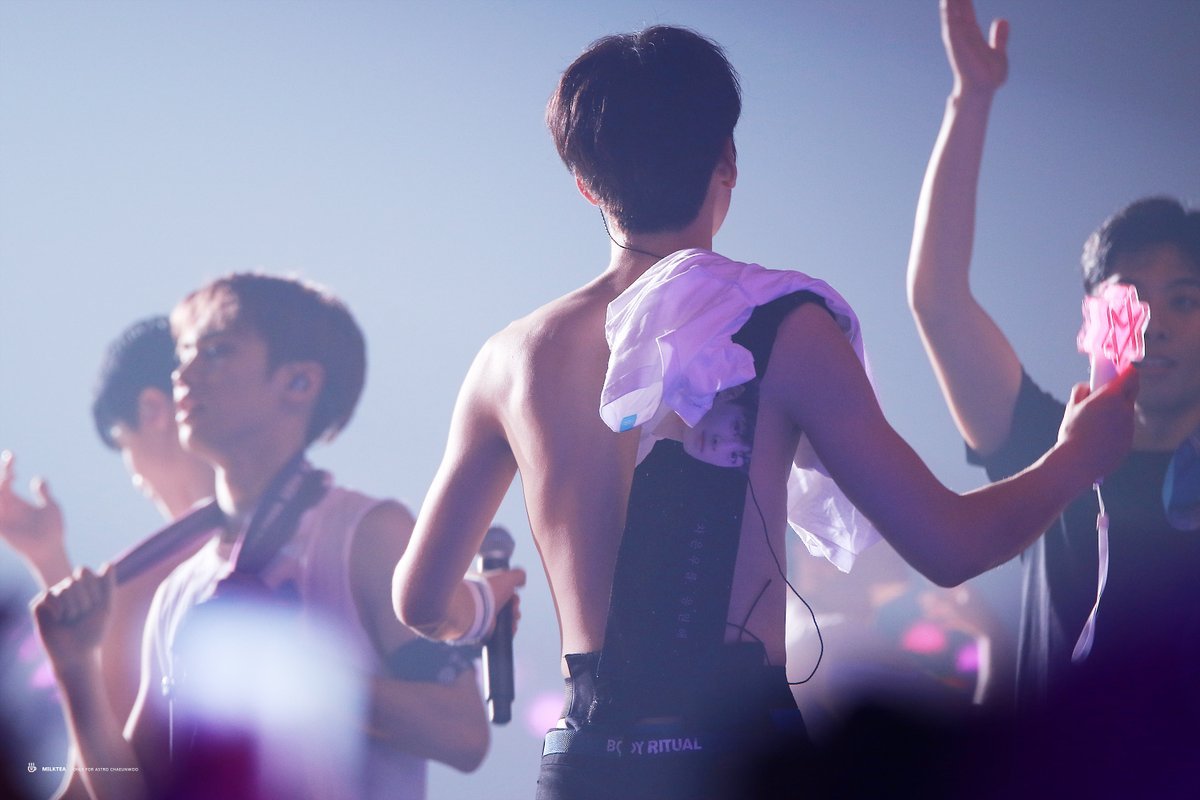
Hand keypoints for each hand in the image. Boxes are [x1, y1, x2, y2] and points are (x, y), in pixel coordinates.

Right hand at [0, 451, 67, 578]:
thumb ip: (43, 493)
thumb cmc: (52, 530)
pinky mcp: (1, 528)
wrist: (51, 549)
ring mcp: (2, 517)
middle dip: (2, 472)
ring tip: (8, 478)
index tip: (12, 456)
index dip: (6, 466)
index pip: (6, 479)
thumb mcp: (50, 506)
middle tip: (10, 463)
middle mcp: (5, 507)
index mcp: (15, 501)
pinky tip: (1, 496)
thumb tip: (38, 478)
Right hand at [32, 565, 114, 673]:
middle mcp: (65, 589)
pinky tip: (60, 620)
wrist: (76, 653)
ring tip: (71, 620)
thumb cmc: (92, 632)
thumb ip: (107, 586)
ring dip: (73, 607)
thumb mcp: (105, 608)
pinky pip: (49, 595)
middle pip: (75, 580)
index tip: (96, 605)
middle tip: (82, 616)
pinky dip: (59, 609)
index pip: (84, 571)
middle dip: (84, 600)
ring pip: (63, 588)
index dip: (93, 589)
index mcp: (81, 588)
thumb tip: (108, 563)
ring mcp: (51, 597)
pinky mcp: (38, 605)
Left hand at [483, 567, 525, 636]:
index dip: (513, 595)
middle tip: (513, 609)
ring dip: (513, 620)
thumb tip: (522, 581)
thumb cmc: (489, 590)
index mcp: (485, 589)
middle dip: (514, 608)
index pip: (503, 593)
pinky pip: (500, 632)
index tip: (514, 596)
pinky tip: (511, 628)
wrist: (472, 608)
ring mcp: (483, 617)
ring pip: (504, 620)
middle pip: (506, 607)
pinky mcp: (484, 631)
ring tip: (512, 619)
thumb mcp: (507, 577)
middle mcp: (483, 603)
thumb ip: (518, 575)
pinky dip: (509, 631)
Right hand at [942, 0, 1007, 96]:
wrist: (983, 88)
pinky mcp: (955, 40)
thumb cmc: (989, 76)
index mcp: (972, 34)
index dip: (964, 0)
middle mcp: (962, 33)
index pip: (966, 11)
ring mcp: (957, 36)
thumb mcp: (998, 51)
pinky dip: (947, 9)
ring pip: (951, 11)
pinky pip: (950, 20)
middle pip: (957, 8)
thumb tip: (1002, 20)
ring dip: (948, 1)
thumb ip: (1000, 36)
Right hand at [1057, 366, 1139, 481]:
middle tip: (1107, 394)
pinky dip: (1115, 429)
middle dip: (1123, 389)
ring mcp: (1129, 427)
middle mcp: (1125, 410)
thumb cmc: (1073, 433)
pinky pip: (1124, 429)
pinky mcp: (1128, 442)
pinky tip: (1098, 438)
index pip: (1131, 375)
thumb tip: (1088, 387)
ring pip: (1126, 412)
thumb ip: (1081, 391)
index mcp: (1111, 397)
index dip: (1126, 371)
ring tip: (1096, 423)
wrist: (1078, 462)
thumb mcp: (1071, 407)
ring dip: (1117, 411)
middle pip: (1132, 392)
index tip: (1119, 371)